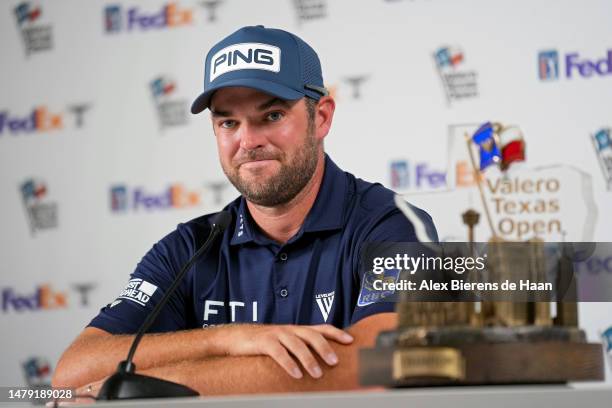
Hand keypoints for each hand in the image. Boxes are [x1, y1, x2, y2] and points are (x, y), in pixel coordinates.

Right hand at [217, 324, 353, 378]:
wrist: (235, 337)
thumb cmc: (263, 343)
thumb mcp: (284, 342)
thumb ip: (299, 348)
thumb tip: (319, 362)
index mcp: (296, 330)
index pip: (320, 328)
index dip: (336, 332)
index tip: (351, 340)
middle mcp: (289, 329)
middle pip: (311, 335)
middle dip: (325, 347)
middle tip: (335, 361)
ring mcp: (277, 334)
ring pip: (296, 344)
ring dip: (308, 359)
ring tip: (317, 373)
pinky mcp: (264, 342)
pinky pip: (278, 353)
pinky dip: (288, 364)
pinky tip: (296, 374)